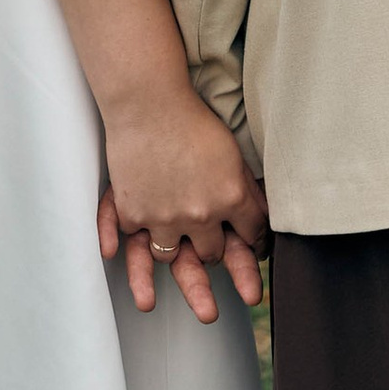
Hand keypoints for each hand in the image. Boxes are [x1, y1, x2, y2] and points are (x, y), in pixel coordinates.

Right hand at [100, 88, 268, 318]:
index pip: (252, 235)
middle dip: (219, 260)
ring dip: (179, 271)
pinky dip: (129, 254)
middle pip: (213, 254)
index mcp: (231, 198)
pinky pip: (132, 244)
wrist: (149, 102)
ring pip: (172, 259)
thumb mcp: (233, 154)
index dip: (257, 246)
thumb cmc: (193, 121)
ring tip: (177, 287)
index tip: (257, 253)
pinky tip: (127, 265)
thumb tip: (261, 218)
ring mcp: (163, 218)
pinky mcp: (133, 213)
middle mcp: (199, 215)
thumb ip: (246, 189)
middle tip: (233, 280)